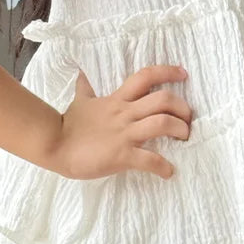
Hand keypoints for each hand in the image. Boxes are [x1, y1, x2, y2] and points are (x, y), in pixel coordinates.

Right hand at [53, 65, 192, 180]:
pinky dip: (163, 167)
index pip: (146, 77)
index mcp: (117, 99)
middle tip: (188, 118)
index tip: (183, 74)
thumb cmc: (69, 125)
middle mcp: (125, 114)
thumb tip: (82, 74)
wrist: (54, 146)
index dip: (167, 72)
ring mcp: (124, 134)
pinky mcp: (121, 155)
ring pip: (162, 124)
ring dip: (180, 130)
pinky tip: (168, 172)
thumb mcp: (80, 101)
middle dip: (182, 107)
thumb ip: (86, 88)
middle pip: (163, 100)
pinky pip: (149, 160)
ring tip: (184, 138)